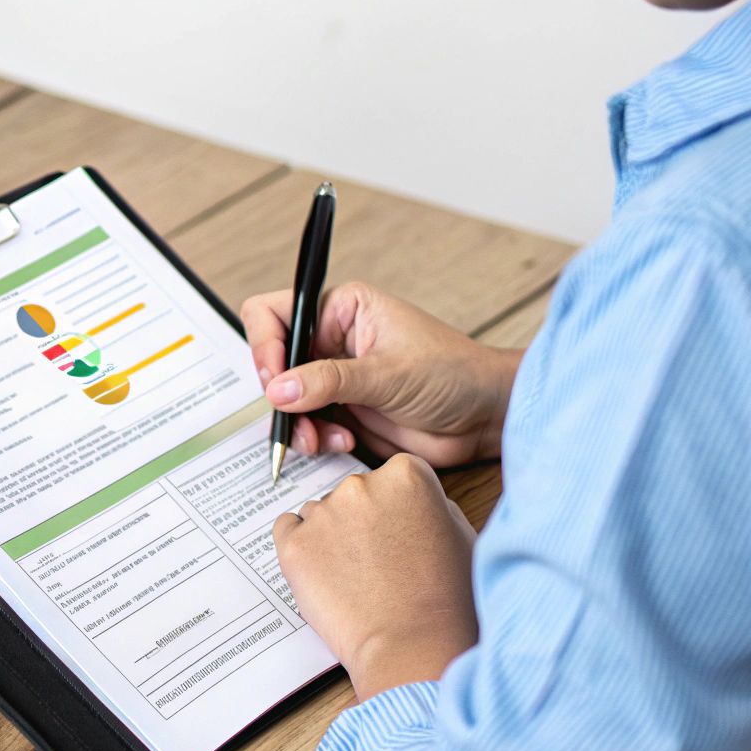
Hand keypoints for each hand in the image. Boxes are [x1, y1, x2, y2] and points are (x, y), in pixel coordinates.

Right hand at [240, 282, 521, 466]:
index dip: (265, 345)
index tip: (273, 380)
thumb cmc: (454, 374)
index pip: (276, 313)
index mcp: (343, 309)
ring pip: (285, 400)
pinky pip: (306, 425)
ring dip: (297, 423)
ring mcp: (335, 377)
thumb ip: (330, 381)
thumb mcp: (389, 373)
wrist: (485, 418)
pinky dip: (316, 439)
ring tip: (322, 438)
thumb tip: (278, 389)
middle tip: (292, 416)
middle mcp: (333, 339)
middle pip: (274, 360)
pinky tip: (344, 442)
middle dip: (279, 394)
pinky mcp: (343, 411)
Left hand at [273, 453, 477, 700]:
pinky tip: (324, 575)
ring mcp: (323, 513)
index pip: (391, 477)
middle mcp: (360, 484)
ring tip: (355, 579)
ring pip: (320, 514)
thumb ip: (431, 504)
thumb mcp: (461, 535)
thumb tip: (410, 500)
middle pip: (354, 494)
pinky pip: (288, 531)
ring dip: (331, 536)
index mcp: (406, 474)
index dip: (397, 511)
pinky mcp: (293, 544)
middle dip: (362, 522)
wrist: (411, 646)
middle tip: (379, 563)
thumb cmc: (445, 601)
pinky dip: (302, 548)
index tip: (401, 535)